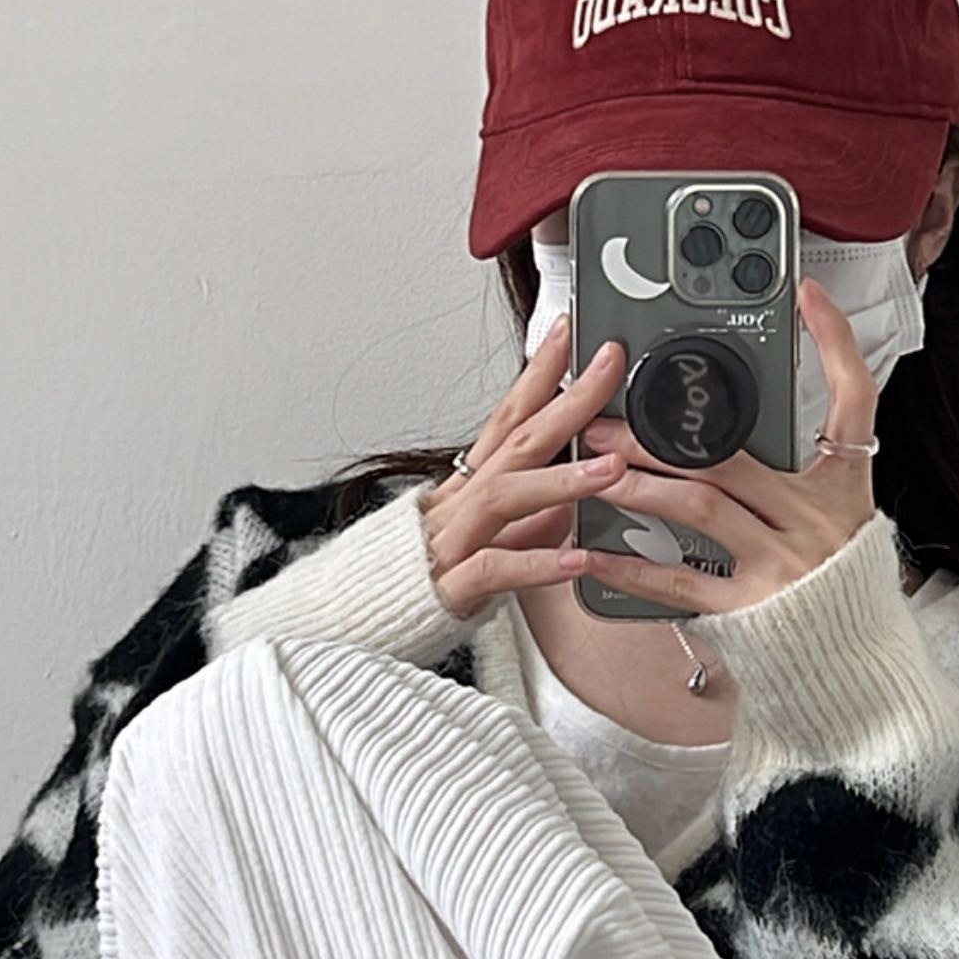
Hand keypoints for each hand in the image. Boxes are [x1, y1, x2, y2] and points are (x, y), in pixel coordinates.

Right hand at [419, 316, 629, 619]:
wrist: (347, 626)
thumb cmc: (412, 583)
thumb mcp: (482, 545)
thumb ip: (525, 525)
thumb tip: (565, 506)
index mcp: (465, 488)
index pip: (506, 417)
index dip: (538, 373)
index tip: (570, 332)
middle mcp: (456, 505)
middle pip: (516, 441)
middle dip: (566, 402)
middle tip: (609, 369)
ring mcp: (449, 542)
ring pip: (503, 496)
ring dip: (561, 479)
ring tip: (611, 468)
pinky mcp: (446, 588)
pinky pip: (493, 570)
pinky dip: (537, 563)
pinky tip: (576, 559)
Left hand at [569, 277, 878, 614]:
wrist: (854, 672)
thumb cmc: (836, 590)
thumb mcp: (838, 521)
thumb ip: (796, 476)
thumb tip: (739, 433)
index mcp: (843, 490)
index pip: (854, 401)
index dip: (835, 343)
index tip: (808, 296)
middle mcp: (815, 522)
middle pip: (732, 459)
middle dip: (659, 436)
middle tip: (606, 420)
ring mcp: (782, 567)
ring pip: (699, 509)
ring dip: (637, 485)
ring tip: (592, 471)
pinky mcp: (750, 611)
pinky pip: (680, 582)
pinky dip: (632, 566)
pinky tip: (594, 553)